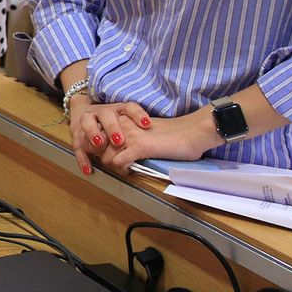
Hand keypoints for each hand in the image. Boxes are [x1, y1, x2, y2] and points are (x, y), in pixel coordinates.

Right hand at [67, 96, 151, 176]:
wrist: (83, 111)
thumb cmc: (111, 120)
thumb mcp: (125, 119)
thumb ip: (137, 129)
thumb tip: (157, 144)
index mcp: (117, 109)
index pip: (129, 107)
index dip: (138, 115)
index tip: (147, 124)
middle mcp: (101, 112)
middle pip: (106, 115)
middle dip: (112, 128)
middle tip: (119, 141)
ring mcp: (87, 121)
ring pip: (87, 124)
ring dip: (93, 134)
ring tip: (99, 145)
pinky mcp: (77, 135)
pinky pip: (78, 146)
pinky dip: (83, 159)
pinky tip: (88, 170)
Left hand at [95, 111, 220, 174]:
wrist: (193, 132)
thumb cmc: (174, 134)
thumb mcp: (146, 131)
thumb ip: (132, 136)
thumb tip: (120, 150)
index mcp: (125, 119)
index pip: (98, 134)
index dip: (99, 148)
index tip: (108, 156)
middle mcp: (123, 125)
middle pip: (97, 146)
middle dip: (102, 159)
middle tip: (116, 166)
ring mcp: (130, 136)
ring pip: (105, 156)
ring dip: (112, 167)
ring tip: (124, 170)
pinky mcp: (139, 147)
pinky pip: (118, 163)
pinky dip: (121, 171)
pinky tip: (130, 172)